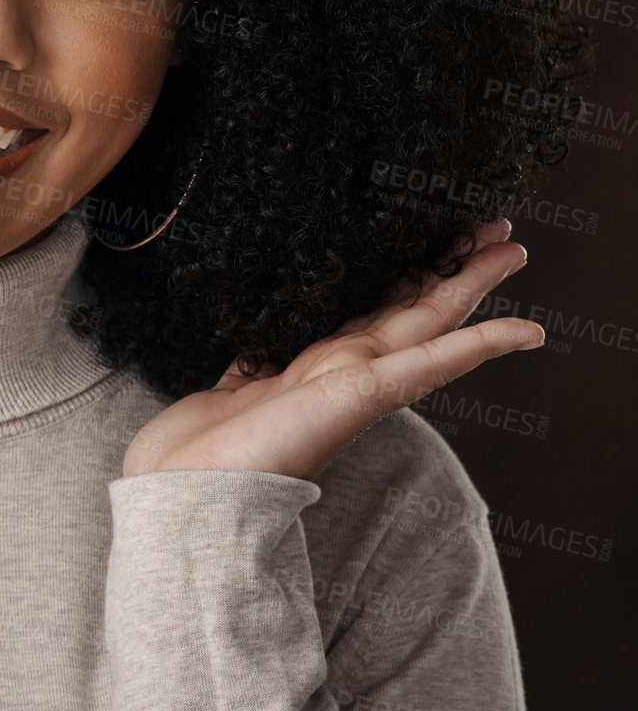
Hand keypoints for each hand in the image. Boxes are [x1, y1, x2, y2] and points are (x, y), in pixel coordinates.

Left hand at [122, 218, 544, 480]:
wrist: (187, 486)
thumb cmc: (202, 444)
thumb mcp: (231, 381)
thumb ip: (252, 362)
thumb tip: (248, 344)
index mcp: (316, 362)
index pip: (376, 306)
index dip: (410, 271)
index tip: (436, 241)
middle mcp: (345, 367)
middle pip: (414, 303)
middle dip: (455, 263)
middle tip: (497, 225)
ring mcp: (356, 379)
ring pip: (431, 319)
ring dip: (474, 281)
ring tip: (514, 247)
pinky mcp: (360, 393)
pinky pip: (430, 363)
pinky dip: (480, 345)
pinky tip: (524, 331)